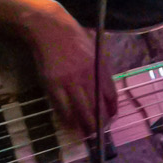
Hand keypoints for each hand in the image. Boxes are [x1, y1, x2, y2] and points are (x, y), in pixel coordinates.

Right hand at [22, 5, 118, 134]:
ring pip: (80, 110)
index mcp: (100, 67)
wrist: (50, 29)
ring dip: (84, 124)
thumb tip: (105, 89)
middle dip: (99, 122)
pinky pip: (61, 106)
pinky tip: (70, 124)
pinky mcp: (53, 84)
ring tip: (86, 133)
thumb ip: (102, 69)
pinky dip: (67, 118)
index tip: (111, 117)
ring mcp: (69, 81)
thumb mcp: (96, 50)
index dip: (112, 109)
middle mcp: (87, 76)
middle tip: (98, 132)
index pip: (110, 95)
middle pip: (96, 106)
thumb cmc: (74, 37)